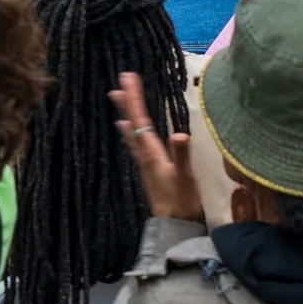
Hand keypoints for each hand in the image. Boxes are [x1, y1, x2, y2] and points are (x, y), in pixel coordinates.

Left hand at [110, 70, 202, 221]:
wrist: (174, 224)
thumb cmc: (181, 200)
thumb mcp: (184, 177)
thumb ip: (181, 155)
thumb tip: (180, 134)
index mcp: (151, 151)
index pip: (140, 119)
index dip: (134, 98)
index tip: (128, 78)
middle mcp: (144, 153)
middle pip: (133, 121)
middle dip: (128, 100)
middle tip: (121, 79)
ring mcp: (144, 160)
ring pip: (132, 130)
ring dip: (126, 111)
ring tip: (118, 96)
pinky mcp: (148, 168)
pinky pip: (135, 143)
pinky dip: (129, 130)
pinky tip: (124, 127)